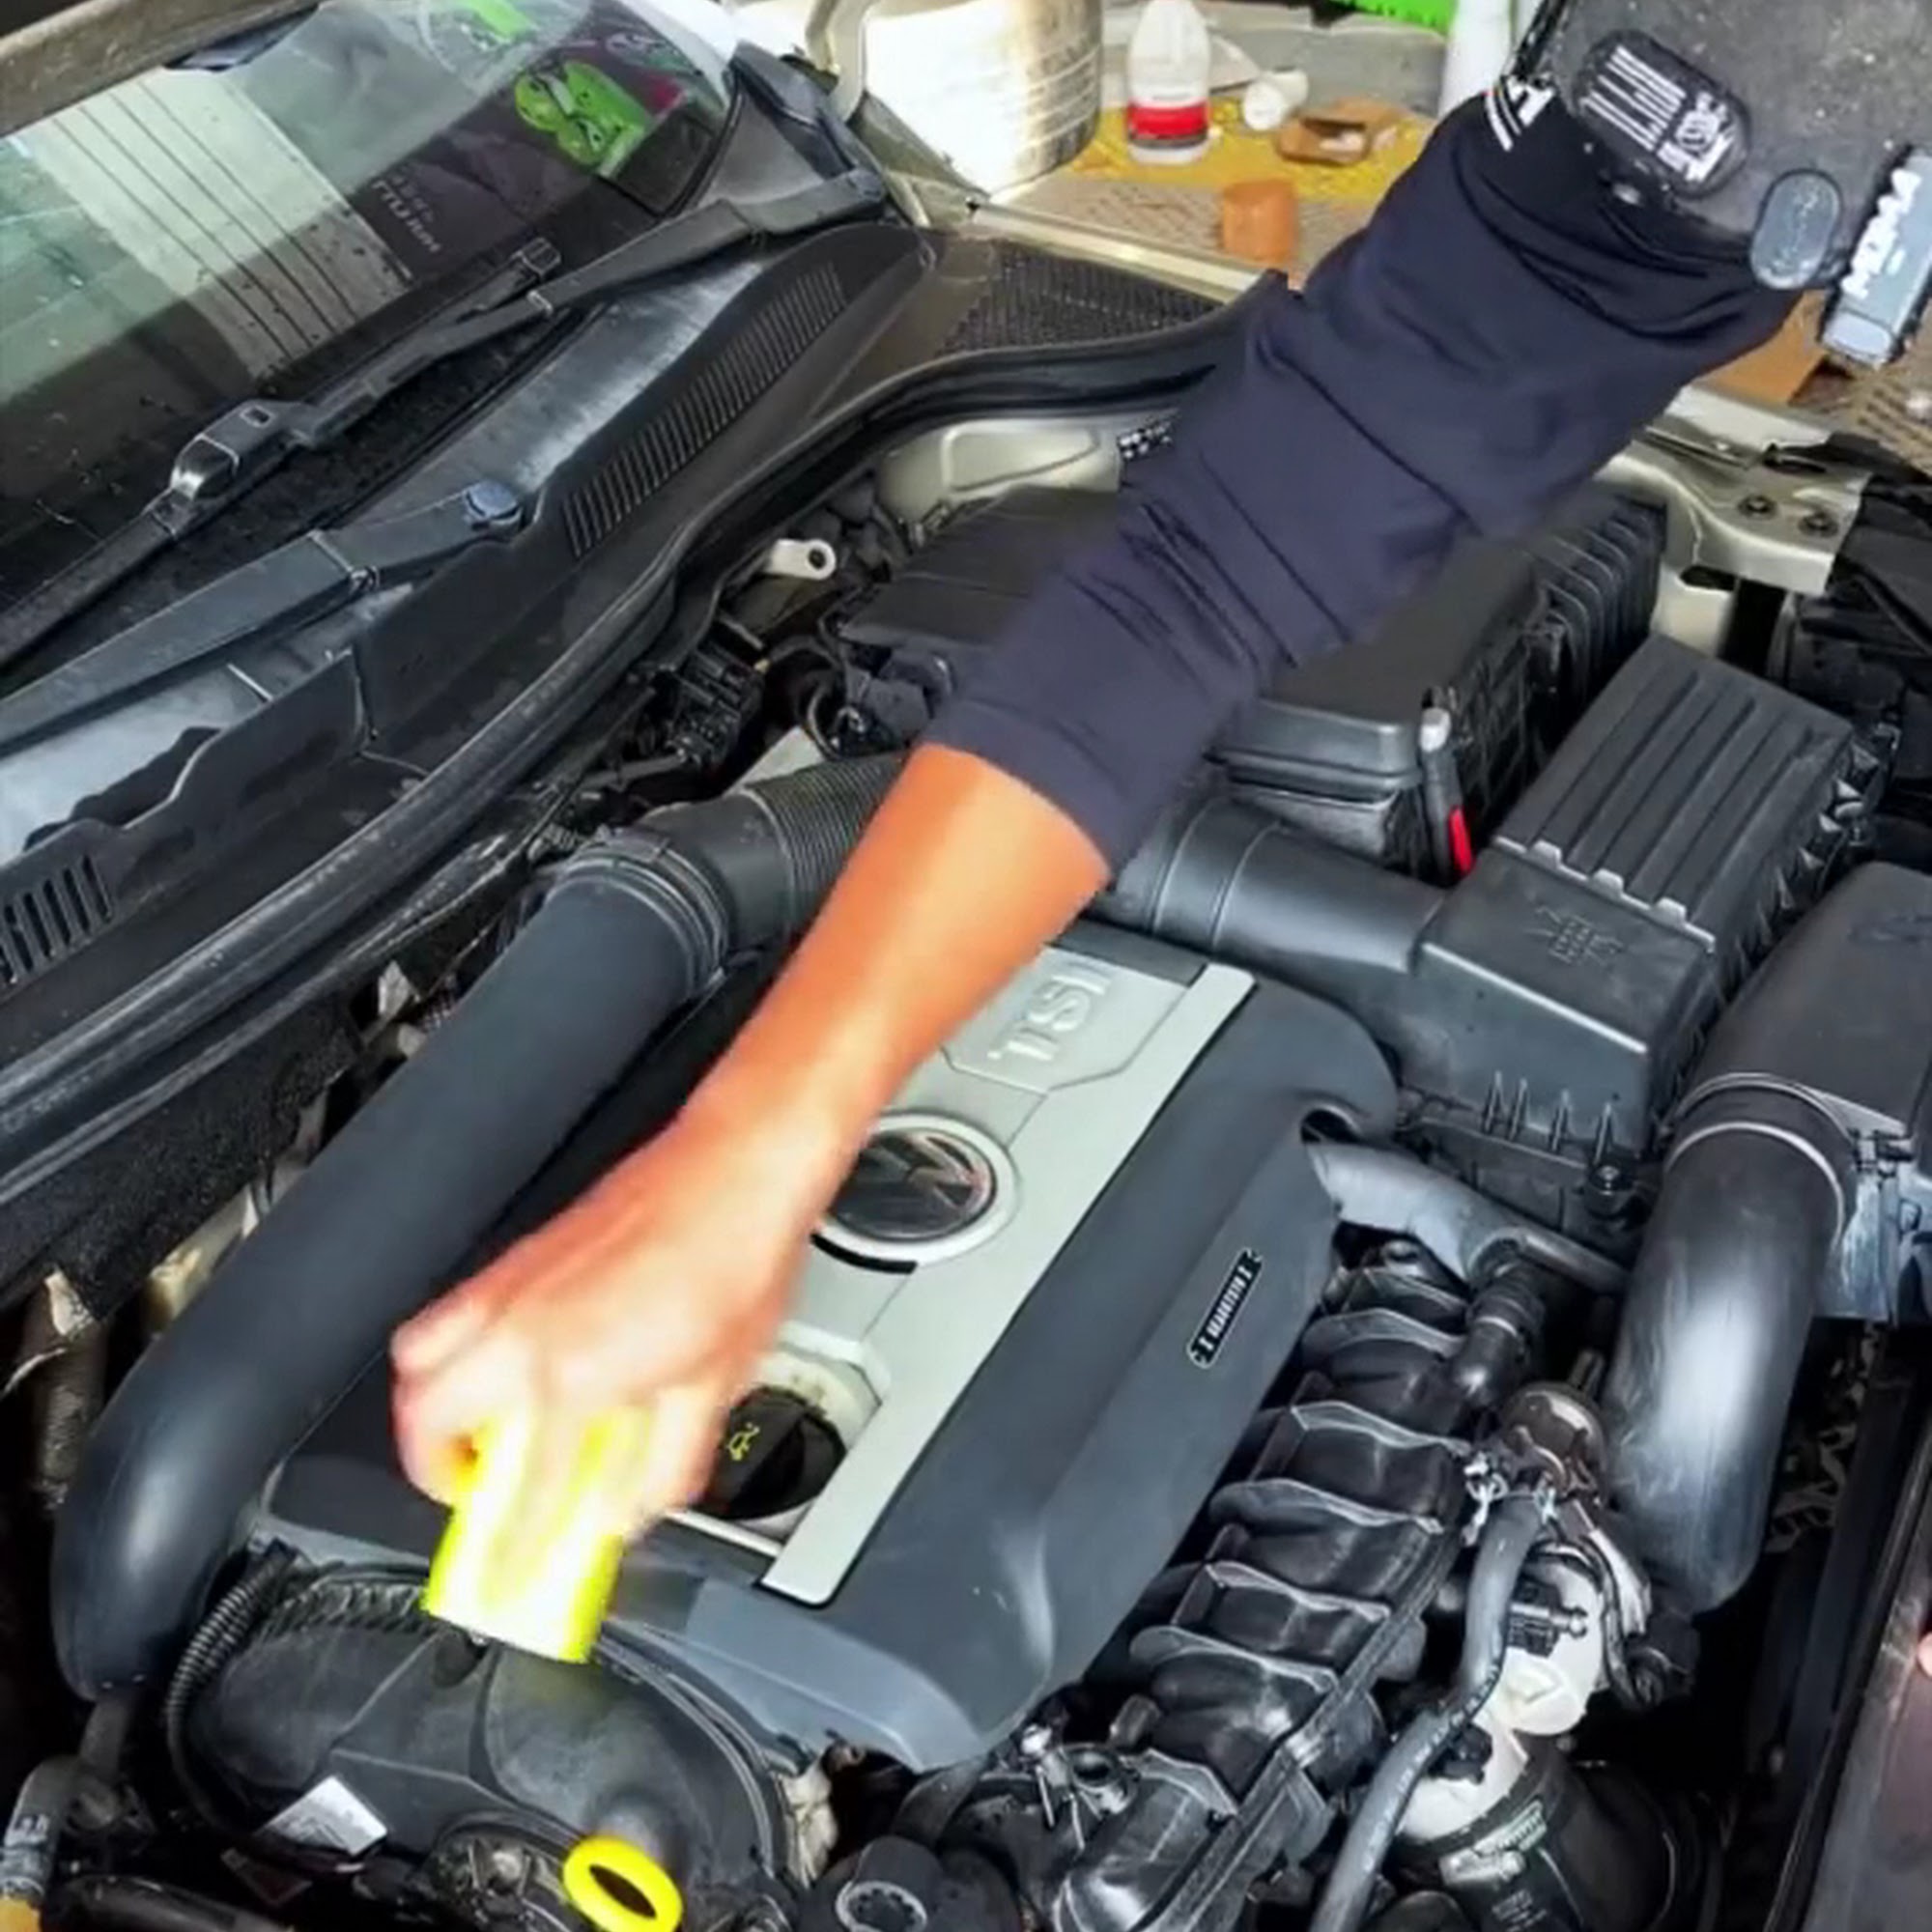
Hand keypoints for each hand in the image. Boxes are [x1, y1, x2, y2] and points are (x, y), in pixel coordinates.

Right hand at [392, 1094, 838, 1535]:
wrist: (737, 1169)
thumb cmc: (736, 1260)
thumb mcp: (715, 1389)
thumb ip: (662, 1467)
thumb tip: (628, 1507)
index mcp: (573, 1376)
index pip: (520, 1492)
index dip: (510, 1552)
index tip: (509, 1577)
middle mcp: (523, 1331)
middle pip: (424, 1421)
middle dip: (441, 1474)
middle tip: (486, 1499)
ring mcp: (511, 1287)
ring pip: (417, 1360)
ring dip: (433, 1411)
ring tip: (482, 1439)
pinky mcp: (517, 1257)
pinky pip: (447, 1315)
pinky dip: (451, 1356)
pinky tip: (508, 1372)